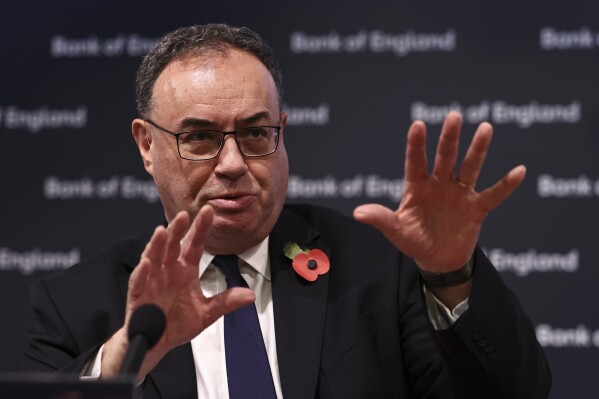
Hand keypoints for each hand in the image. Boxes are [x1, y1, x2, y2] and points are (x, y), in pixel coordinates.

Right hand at [102, 205, 254, 378]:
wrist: (157, 344)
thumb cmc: (178, 323)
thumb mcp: (206, 313)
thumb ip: (226, 302)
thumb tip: (251, 295)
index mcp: (186, 270)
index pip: (194, 244)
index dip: (200, 228)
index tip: (209, 211)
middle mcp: (168, 270)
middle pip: (173, 246)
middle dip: (177, 230)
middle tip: (184, 215)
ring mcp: (152, 281)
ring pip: (153, 258)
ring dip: (156, 245)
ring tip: (161, 232)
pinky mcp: (138, 295)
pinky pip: (139, 282)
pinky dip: (141, 272)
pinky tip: (146, 263)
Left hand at [353, 111, 524, 272]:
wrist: (437, 260)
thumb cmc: (413, 241)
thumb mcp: (396, 231)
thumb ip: (381, 219)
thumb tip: (358, 213)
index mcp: (417, 187)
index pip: (416, 162)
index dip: (416, 145)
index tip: (417, 125)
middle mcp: (439, 185)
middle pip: (445, 157)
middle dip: (449, 138)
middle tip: (454, 116)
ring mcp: (459, 194)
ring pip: (469, 167)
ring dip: (478, 150)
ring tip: (486, 128)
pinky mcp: (476, 209)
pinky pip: (493, 195)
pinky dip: (505, 185)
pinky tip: (519, 170)